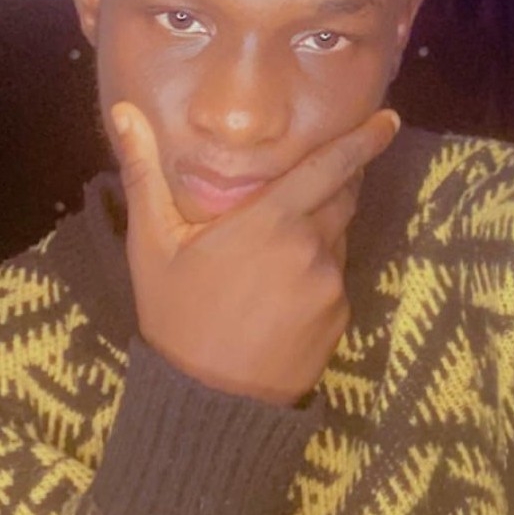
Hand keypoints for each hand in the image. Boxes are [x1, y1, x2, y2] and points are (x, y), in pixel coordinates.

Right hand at [111, 102, 399, 404]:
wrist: (209, 403)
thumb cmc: (177, 315)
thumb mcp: (153, 245)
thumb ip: (145, 175)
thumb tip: (124, 111)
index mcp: (273, 220)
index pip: (332, 166)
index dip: (364, 139)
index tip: (390, 119)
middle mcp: (313, 245)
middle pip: (341, 197)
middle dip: (335, 184)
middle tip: (308, 188)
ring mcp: (332, 282)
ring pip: (338, 237)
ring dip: (320, 230)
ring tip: (277, 255)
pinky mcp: (342, 314)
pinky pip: (337, 276)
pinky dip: (319, 270)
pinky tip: (285, 293)